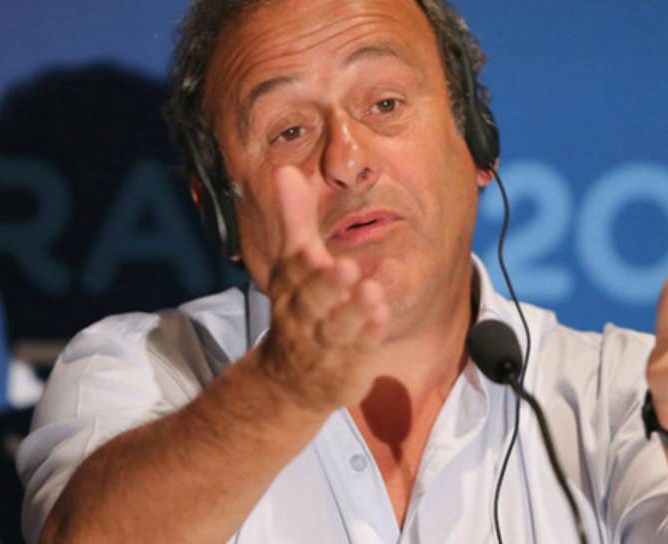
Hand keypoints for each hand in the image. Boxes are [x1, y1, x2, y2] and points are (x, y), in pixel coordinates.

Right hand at [258, 166, 390, 412]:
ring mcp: (323, 346)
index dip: (304, 267)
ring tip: (372, 293)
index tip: (315, 253)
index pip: (293, 276)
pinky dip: (368, 336)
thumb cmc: (297, 310)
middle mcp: (302, 318)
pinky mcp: (344, 368)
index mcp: (289, 290)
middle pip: (312, 303)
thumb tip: (284, 169)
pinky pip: (357, 352)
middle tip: (347, 268)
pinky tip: (382, 317)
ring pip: (336, 329)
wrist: (289, 382)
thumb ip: (294, 219)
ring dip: (353, 312)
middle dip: (328, 287)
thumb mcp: (293, 264)